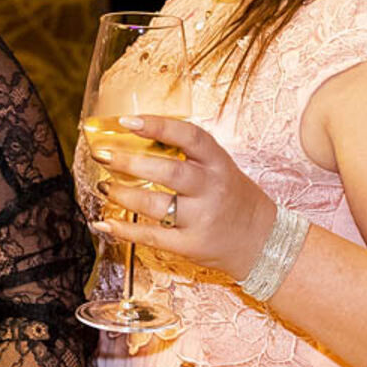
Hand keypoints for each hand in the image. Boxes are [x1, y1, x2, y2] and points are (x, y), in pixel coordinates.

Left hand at [87, 114, 275, 279]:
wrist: (264, 242)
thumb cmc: (235, 199)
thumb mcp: (222, 168)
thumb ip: (190, 155)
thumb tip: (140, 137)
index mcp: (219, 163)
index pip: (190, 137)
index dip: (158, 126)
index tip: (128, 120)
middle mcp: (211, 189)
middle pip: (168, 171)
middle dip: (129, 162)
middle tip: (102, 155)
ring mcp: (201, 218)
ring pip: (154, 205)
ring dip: (121, 194)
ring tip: (103, 187)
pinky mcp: (191, 245)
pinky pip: (151, 236)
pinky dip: (123, 230)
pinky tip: (104, 223)